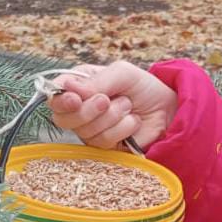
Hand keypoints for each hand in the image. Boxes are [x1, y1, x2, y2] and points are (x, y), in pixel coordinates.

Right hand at [49, 61, 177, 149]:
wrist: (167, 108)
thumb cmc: (142, 87)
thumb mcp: (122, 73)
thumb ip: (97, 81)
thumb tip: (69, 89)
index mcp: (79, 86)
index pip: (54, 95)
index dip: (60, 99)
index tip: (75, 99)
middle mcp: (79, 109)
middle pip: (62, 118)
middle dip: (88, 110)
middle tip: (107, 100)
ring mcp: (90, 130)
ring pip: (85, 131)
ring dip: (112, 117)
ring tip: (127, 106)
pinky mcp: (104, 147)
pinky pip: (103, 142)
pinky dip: (122, 129)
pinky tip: (132, 121)